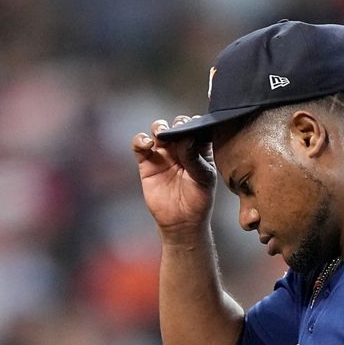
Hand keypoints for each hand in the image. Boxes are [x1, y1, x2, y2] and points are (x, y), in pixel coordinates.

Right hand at [132, 116, 217, 235]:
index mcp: (199, 148)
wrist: (181, 221)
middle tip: (179, 128)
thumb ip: (194, 158)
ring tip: (162, 134)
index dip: (196, 124)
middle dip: (178, 123)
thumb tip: (186, 138)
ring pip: (158, 130)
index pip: (197, 128)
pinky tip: (147, 144)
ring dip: (159, 127)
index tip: (195, 127)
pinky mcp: (147, 163)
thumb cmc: (198, 200)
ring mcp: (163, 154)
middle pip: (177, 125)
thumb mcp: (203, 178)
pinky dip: (140, 140)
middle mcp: (181, 147)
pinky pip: (139, 146)